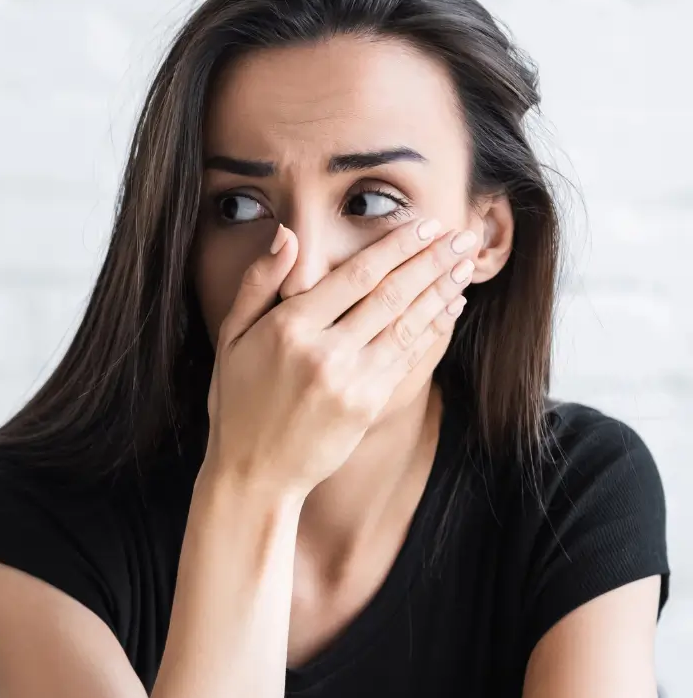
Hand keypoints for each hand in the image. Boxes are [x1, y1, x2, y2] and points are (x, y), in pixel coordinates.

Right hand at [201, 218, 475, 499]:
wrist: (254, 472)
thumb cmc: (237, 400)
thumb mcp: (231, 337)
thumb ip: (259, 283)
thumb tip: (288, 235)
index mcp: (289, 328)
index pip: (356, 276)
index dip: (396, 247)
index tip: (424, 225)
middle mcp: (324, 352)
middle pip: (391, 295)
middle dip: (432, 261)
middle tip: (463, 235)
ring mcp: (351, 382)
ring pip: (407, 325)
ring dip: (441, 291)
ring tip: (466, 263)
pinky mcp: (369, 406)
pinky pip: (409, 358)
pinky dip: (433, 330)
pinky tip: (450, 308)